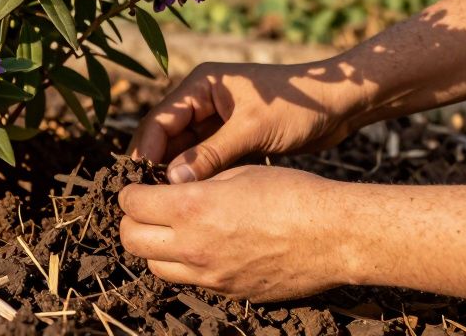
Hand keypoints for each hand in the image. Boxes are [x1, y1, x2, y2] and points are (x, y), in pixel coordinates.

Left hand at [119, 165, 353, 300]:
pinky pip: (190, 281)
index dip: (129, 192)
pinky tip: (204, 246)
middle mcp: (194, 246)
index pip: (132, 204)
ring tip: (171, 229)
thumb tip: (171, 187)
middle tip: (145, 208)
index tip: (137, 186)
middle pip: (132, 240)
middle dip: (131, 221)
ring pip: (156, 267)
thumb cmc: (292, 194)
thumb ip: (197, 183)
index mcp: (192, 208)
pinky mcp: (229, 293)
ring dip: (154, 247)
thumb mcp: (237, 173)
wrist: (336, 236)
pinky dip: (185, 264)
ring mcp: (210, 276)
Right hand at [129, 61, 367, 182]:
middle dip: (155, 165)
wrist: (341, 105)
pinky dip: (197, 176)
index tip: (137, 181)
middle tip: (143, 199)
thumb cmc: (299, 106)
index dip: (145, 150)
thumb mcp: (253, 129)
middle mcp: (201, 99)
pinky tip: (190, 200)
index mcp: (201, 85)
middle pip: (165, 136)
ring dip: (175, 174)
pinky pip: (203, 158)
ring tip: (164, 205)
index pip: (160, 119)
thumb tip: (173, 181)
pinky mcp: (229, 137)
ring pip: (182, 150)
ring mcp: (214, 119)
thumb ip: (212, 154)